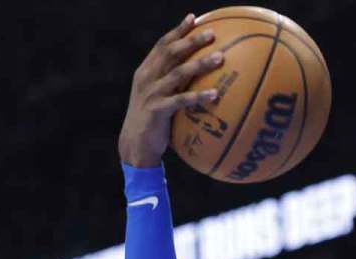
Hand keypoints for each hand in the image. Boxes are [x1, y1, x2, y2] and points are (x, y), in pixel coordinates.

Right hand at [118, 13, 223, 167]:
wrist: (135, 144)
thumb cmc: (153, 120)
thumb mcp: (160, 95)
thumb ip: (174, 83)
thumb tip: (200, 74)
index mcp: (147, 71)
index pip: (162, 44)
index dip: (178, 30)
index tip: (194, 18)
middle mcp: (147, 77)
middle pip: (170, 53)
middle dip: (191, 40)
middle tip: (212, 33)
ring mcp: (151, 93)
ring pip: (178, 73)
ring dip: (200, 64)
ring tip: (220, 58)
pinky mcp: (157, 110)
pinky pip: (181, 100)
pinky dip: (198, 96)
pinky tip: (215, 94)